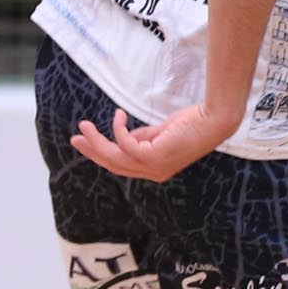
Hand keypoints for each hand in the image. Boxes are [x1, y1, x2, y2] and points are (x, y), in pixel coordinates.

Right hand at [69, 103, 237, 183]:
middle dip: (92, 150)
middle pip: (112, 164)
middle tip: (75, 137)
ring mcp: (152, 167)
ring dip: (97, 141)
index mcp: (153, 169)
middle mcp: (151, 173)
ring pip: (114, 157)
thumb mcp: (161, 133)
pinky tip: (119, 115)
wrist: (212, 122)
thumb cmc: (191, 124)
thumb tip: (122, 135)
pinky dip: (118, 129)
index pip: (120, 165)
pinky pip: (125, 144)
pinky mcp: (154, 157)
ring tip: (84, 125)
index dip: (100, 154)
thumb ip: (142, 137)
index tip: (84, 141)